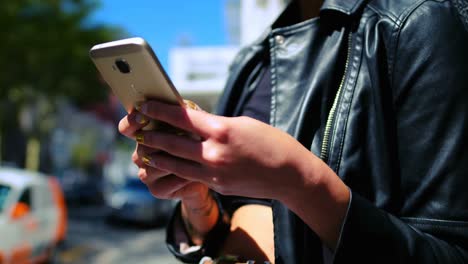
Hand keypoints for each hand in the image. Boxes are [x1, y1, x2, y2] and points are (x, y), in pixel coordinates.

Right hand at [119, 110, 209, 205]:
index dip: (132, 122)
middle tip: (185, 133)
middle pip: (142, 145)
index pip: (127, 128)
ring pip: (153, 163)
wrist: (209, 174)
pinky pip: (165, 181)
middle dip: (164, 138)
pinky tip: (196, 171)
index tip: (143, 116)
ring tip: (195, 153)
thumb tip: (179, 105)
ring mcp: (146, 174)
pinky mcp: (157, 190)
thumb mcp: (192, 123)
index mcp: (144, 135)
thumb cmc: (198, 142)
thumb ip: (182, 113)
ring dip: (175, 157)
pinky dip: (182, 175)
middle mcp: (140, 155)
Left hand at [127, 100, 321, 201]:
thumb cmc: (271, 143)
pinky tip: (166, 165)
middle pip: (171, 143)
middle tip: (136, 129)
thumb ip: (215, 124)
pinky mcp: (216, 185)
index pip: (181, 118)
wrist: (289, 175)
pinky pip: (188, 176)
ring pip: (174, 164)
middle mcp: (214, 152)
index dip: (159, 111)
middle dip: (151, 135)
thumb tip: (194, 122)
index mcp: (222, 130)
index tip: (144, 105)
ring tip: (144, 150)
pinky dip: (174, 169)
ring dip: (156, 156)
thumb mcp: (242, 124)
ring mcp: (213, 172)